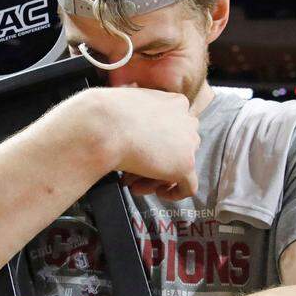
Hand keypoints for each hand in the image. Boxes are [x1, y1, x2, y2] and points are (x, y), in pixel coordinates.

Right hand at [68, 87, 199, 199]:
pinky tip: (156, 192)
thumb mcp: (129, 102)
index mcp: (176, 102)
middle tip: (135, 171)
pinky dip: (174, 193)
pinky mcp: (186, 164)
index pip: (176, 128)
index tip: (141, 151)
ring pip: (181, 167)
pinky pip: (189, 187)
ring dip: (159, 177)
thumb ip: (143, 115)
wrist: (105, 126)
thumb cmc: (107, 114)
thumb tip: (136, 129)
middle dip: (159, 161)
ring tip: (135, 183)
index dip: (159, 144)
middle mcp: (188, 120)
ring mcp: (189, 143)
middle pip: (180, 148)